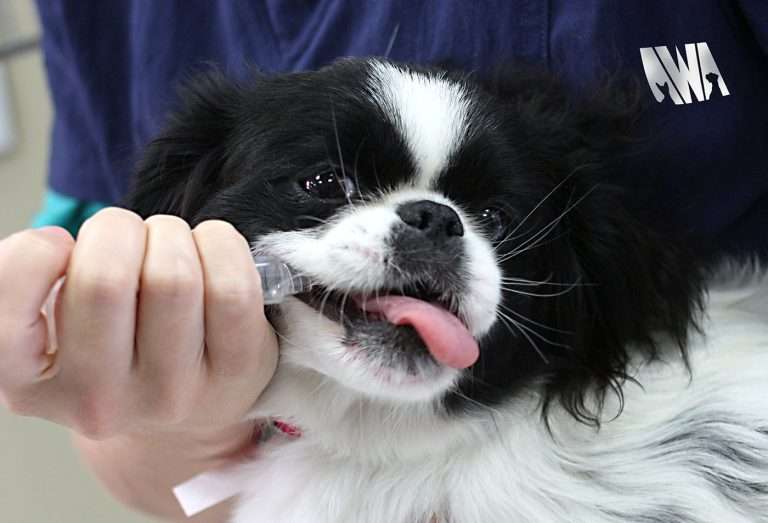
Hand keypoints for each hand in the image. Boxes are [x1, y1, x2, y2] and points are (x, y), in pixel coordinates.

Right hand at [0, 207, 277, 437]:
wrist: (183, 417)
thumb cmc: (112, 348)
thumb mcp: (45, 328)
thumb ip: (27, 284)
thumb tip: (54, 245)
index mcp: (29, 383)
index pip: (11, 294)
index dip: (39, 249)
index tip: (63, 249)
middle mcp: (98, 399)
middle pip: (105, 277)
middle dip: (118, 229)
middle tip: (128, 239)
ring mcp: (171, 392)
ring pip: (172, 275)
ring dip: (171, 235)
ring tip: (169, 250)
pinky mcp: (235, 371)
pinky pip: (231, 284)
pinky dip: (219, 243)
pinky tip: (208, 254)